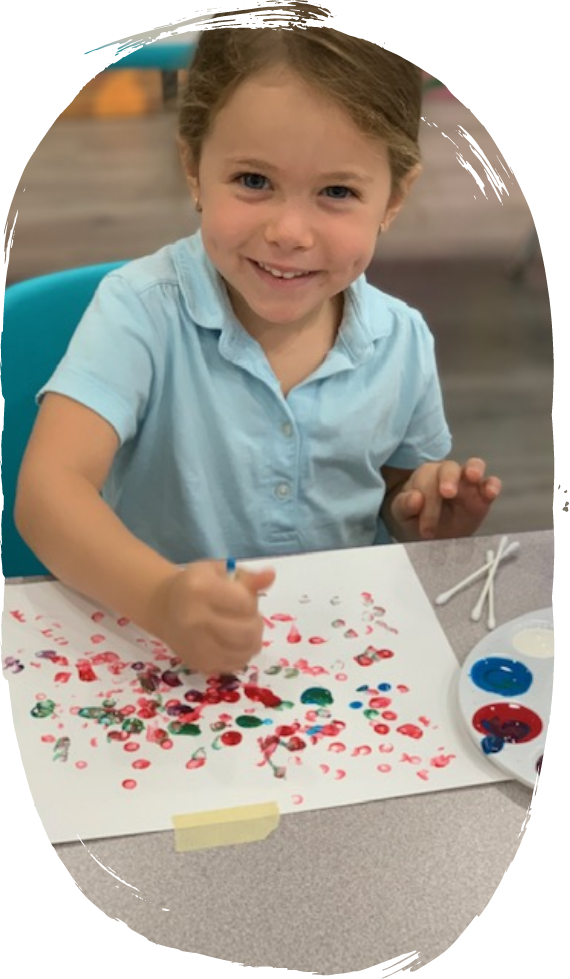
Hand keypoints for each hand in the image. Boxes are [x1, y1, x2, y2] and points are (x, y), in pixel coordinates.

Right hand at [152, 561, 275, 673]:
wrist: (164, 608)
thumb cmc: (195, 584)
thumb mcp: (218, 571)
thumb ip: (247, 577)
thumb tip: (271, 576)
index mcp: (200, 590)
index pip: (245, 603)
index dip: (251, 601)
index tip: (242, 597)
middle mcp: (195, 620)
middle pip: (247, 632)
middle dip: (255, 623)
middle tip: (247, 616)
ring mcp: (196, 646)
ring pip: (245, 652)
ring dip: (252, 641)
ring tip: (241, 628)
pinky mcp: (199, 664)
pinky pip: (235, 666)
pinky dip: (241, 654)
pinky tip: (233, 642)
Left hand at [389, 457, 500, 540]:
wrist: (433, 534)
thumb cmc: (416, 518)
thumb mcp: (403, 515)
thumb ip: (404, 506)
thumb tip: (414, 498)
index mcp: (425, 476)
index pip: (426, 480)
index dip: (426, 502)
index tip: (426, 529)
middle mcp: (446, 474)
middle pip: (449, 468)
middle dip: (448, 479)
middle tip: (447, 494)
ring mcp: (467, 482)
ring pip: (474, 465)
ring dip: (474, 469)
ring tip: (472, 477)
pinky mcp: (483, 495)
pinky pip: (491, 483)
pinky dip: (492, 485)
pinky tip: (490, 493)